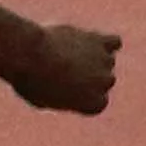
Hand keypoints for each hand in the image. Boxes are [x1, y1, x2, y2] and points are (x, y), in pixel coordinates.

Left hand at [3, 22, 118, 113]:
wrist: (30, 56)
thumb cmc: (31, 81)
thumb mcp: (42, 99)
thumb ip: (63, 96)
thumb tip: (68, 86)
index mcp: (93, 104)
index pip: (99, 102)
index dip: (83, 96)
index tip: (65, 90)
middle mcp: (104, 84)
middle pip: (104, 80)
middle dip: (87, 75)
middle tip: (61, 69)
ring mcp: (105, 61)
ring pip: (107, 60)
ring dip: (91, 56)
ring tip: (66, 54)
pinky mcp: (101, 41)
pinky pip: (115, 42)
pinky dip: (106, 42)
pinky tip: (89, 42)